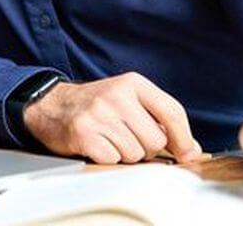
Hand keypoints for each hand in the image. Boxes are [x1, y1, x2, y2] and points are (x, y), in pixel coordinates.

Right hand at [23, 72, 201, 163]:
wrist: (50, 106)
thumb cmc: (95, 106)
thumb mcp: (129, 101)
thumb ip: (161, 121)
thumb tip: (192, 151)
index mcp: (132, 83)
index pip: (172, 112)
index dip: (184, 138)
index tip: (187, 154)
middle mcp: (116, 95)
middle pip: (156, 140)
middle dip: (146, 148)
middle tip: (127, 137)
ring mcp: (99, 114)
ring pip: (136, 153)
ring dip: (126, 154)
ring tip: (109, 139)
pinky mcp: (84, 134)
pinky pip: (114, 160)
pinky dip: (108, 158)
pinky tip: (97, 145)